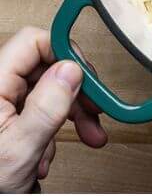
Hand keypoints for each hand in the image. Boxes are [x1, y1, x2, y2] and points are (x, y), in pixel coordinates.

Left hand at [0, 28, 106, 191]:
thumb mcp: (21, 147)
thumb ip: (47, 107)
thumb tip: (71, 71)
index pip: (32, 42)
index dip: (65, 54)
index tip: (89, 79)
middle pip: (45, 67)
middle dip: (77, 92)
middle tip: (97, 114)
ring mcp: (2, 103)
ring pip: (48, 90)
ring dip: (72, 115)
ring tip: (88, 138)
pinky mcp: (9, 118)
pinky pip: (41, 111)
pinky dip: (55, 130)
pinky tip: (49, 152)